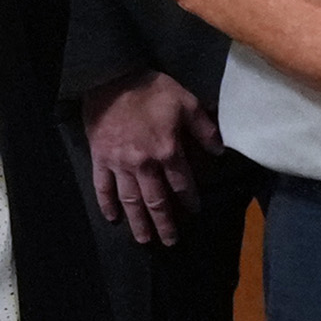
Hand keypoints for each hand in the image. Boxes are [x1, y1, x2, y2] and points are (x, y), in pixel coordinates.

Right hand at [83, 72, 209, 244]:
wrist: (112, 78)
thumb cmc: (153, 89)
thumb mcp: (188, 103)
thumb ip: (205, 130)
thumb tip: (221, 152)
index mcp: (168, 151)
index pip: (182, 183)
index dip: (190, 199)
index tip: (195, 211)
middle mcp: (144, 164)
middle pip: (156, 200)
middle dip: (164, 223)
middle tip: (170, 242)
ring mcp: (119, 163)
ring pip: (130, 199)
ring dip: (137, 221)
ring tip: (143, 239)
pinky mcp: (99, 158)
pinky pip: (102, 186)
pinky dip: (106, 203)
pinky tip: (112, 218)